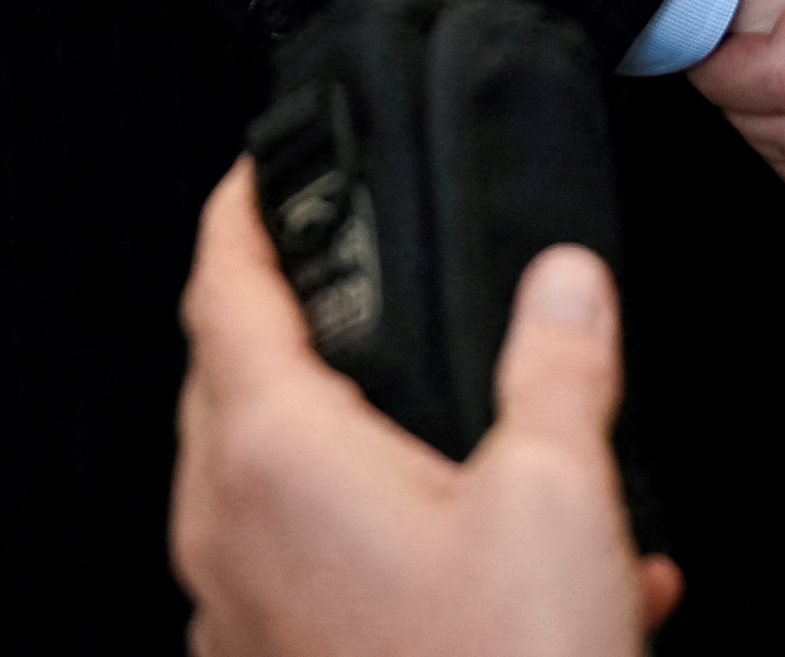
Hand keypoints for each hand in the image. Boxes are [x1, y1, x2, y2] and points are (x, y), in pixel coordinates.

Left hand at [172, 162, 671, 656]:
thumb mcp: (559, 497)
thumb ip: (557, 368)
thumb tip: (564, 282)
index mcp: (272, 457)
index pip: (219, 290)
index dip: (235, 214)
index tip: (252, 172)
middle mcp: (226, 533)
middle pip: (230, 385)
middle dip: (290, 326)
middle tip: (350, 282)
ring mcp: (237, 618)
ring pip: (268, 488)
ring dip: (348, 447)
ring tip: (472, 446)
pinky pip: (306, 581)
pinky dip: (379, 549)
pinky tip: (494, 571)